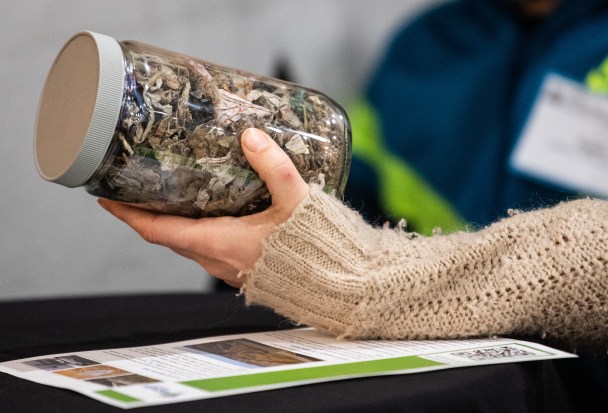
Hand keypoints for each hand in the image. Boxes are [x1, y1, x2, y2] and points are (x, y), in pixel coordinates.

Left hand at [98, 128, 308, 286]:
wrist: (338, 285)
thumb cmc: (317, 249)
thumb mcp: (297, 201)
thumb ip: (274, 167)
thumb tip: (251, 137)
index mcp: (219, 243)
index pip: (158, 231)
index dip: (128, 215)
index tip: (106, 199)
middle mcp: (218, 259)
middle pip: (168, 236)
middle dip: (147, 214)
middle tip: (138, 187)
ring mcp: (230, 267)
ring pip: (189, 243)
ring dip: (173, 221)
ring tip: (171, 193)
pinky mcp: (245, 268)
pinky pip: (209, 248)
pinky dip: (198, 228)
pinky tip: (212, 209)